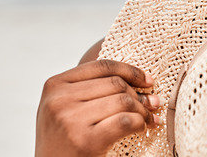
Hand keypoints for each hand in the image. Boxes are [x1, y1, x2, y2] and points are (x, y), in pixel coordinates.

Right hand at [35, 59, 160, 156]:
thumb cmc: (63, 140)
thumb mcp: (66, 108)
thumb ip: (93, 90)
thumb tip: (145, 82)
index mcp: (55, 85)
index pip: (102, 66)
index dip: (130, 71)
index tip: (147, 81)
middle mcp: (59, 100)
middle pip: (116, 84)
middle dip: (139, 95)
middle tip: (152, 104)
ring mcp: (70, 120)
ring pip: (123, 101)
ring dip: (142, 111)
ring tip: (149, 118)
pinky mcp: (85, 141)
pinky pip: (125, 121)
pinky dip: (140, 123)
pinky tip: (142, 128)